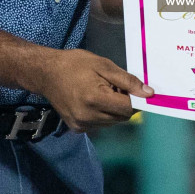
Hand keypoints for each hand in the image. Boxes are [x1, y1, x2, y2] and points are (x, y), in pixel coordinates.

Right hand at [35, 49, 152, 132]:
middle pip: (122, 117)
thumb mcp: (103, 65)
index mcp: (95, 100)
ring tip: (100, 92)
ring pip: (113, 122)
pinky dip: (103, 114)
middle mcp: (88, 117)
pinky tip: (92, 101)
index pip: (128, 108)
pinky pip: (101, 124)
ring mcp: (81, 125)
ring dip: (113, 109)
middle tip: (112, 87)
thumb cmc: (74, 64)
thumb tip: (149, 93)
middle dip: (123, 103)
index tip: (128, 87)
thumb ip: (127, 81)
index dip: (133, 98)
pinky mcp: (77, 129)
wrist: (45, 73)